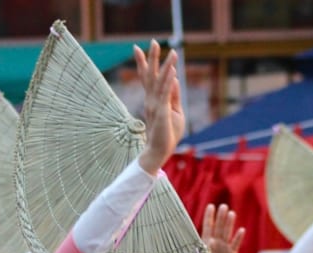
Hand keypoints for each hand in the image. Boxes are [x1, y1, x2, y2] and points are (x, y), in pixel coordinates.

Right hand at [135, 40, 184, 174]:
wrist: (159, 151)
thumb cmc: (168, 134)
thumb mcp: (175, 111)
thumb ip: (173, 95)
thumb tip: (174, 79)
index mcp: (153, 99)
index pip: (147, 78)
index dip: (143, 63)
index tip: (138, 48)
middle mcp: (151, 99)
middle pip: (150, 75)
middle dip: (151, 58)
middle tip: (154, 41)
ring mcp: (155, 104)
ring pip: (159, 80)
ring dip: (164, 64)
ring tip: (169, 50)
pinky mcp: (162, 111)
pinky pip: (165, 92)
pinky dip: (168, 80)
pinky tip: (172, 70)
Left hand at [198, 203, 245, 252]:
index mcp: (206, 242)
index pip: (208, 227)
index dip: (209, 217)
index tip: (210, 206)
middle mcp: (216, 242)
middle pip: (219, 227)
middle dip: (221, 217)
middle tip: (223, 206)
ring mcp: (224, 247)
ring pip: (227, 233)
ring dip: (229, 224)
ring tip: (231, 213)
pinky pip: (235, 244)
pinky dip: (238, 238)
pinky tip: (241, 230)